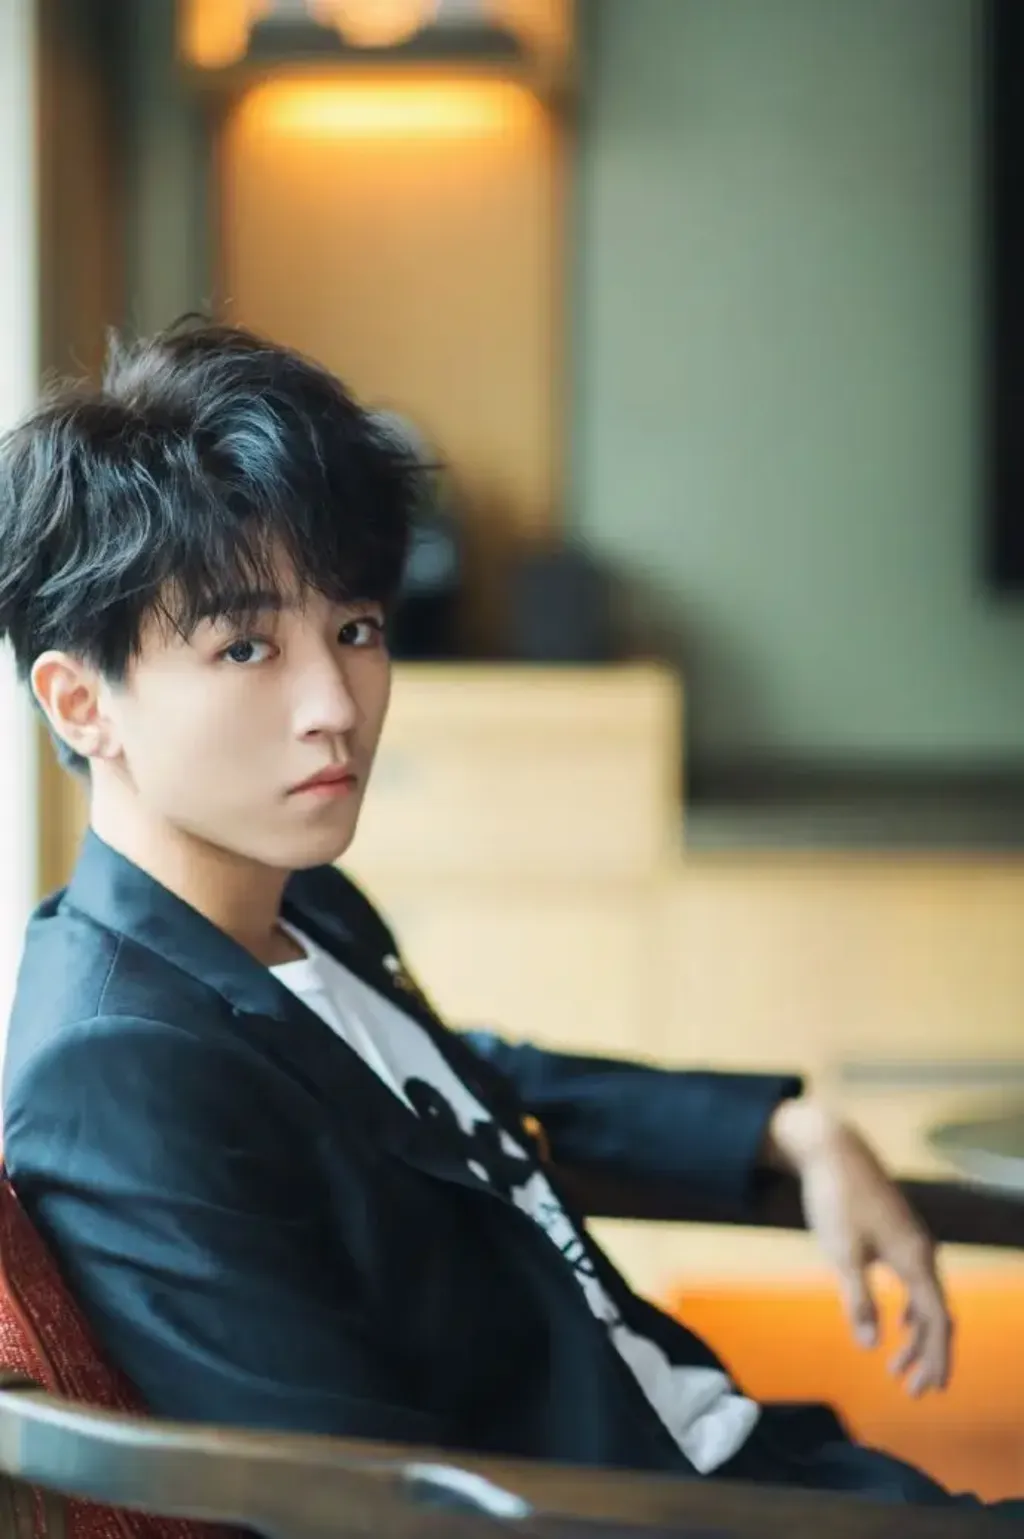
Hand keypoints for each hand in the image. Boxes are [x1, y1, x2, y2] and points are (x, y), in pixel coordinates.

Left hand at [765, 1098, 952, 1394]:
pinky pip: (915, 1283)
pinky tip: (899, 1325)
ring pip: (925, 1300)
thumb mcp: (842, 1254)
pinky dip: (910, 1311)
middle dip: (928, 1356)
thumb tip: (870, 1345)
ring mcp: (912, 1242)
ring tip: (898, 1370)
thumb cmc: (836, 1200)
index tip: (929, 1390)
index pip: (938, 1320)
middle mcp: (922, 1251)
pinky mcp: (898, 1234)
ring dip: (916, 1338)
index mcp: (915, 1259)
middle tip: (913, 1392)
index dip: (936, 1358)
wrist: (833, 1150)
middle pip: (936, 1315)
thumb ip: (858, 1300)